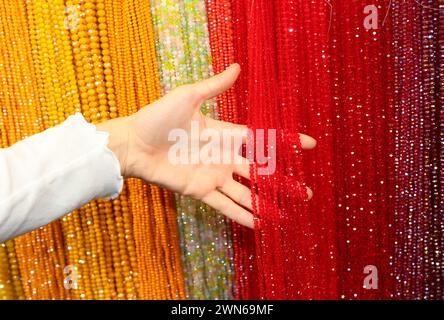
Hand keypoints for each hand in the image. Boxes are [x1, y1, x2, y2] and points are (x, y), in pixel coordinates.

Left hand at [97, 64, 315, 227]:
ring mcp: (214, 176)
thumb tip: (238, 67)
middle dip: (283, 183)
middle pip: (260, 173)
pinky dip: (242, 216)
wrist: (134, 143)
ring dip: (266, 204)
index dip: (286, 142)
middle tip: (305, 193)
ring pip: (246, 193)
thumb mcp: (188, 97)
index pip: (262, 139)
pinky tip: (259, 225)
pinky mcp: (201, 191)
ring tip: (286, 215)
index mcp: (225, 134)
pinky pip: (225, 206)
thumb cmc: (158, 117)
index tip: (310, 145)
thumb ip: (214, 86)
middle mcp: (224, 157)